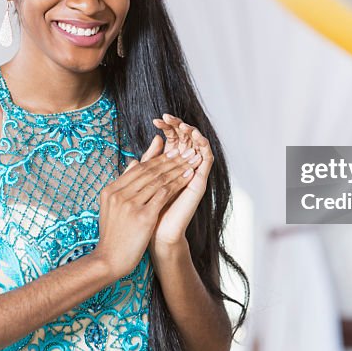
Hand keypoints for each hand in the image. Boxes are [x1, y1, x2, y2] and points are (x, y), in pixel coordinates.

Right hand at [93, 144, 199, 279]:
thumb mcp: (112, 206)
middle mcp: (119, 194)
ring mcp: (130, 205)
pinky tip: (188, 177)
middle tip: (186, 151)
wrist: (109, 260)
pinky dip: (178, 183)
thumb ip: (124, 183)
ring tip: (191, 160)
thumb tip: (134, 161)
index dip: (157, 159)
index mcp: (110, 190)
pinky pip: (164, 194)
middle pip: (149, 171)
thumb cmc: (114, 236)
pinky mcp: (143, 216)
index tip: (172, 152)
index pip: (138, 169)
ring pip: (158, 180)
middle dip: (171, 159)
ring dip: (177, 168)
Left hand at [144, 114, 213, 252]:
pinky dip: (203, 146)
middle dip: (179, 127)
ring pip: (198, 147)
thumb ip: (147, 164)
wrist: (156, 234)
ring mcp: (194, 175)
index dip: (168, 128)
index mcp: (171, 168)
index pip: (173, 141)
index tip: (156, 119)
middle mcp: (184, 170)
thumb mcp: (145, 182)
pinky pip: (207, 160)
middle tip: (169, 116)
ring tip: (183, 124)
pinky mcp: (200, 182)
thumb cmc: (148, 211)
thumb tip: (146, 145)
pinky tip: (196, 136)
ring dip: (193, 133)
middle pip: (187, 141)